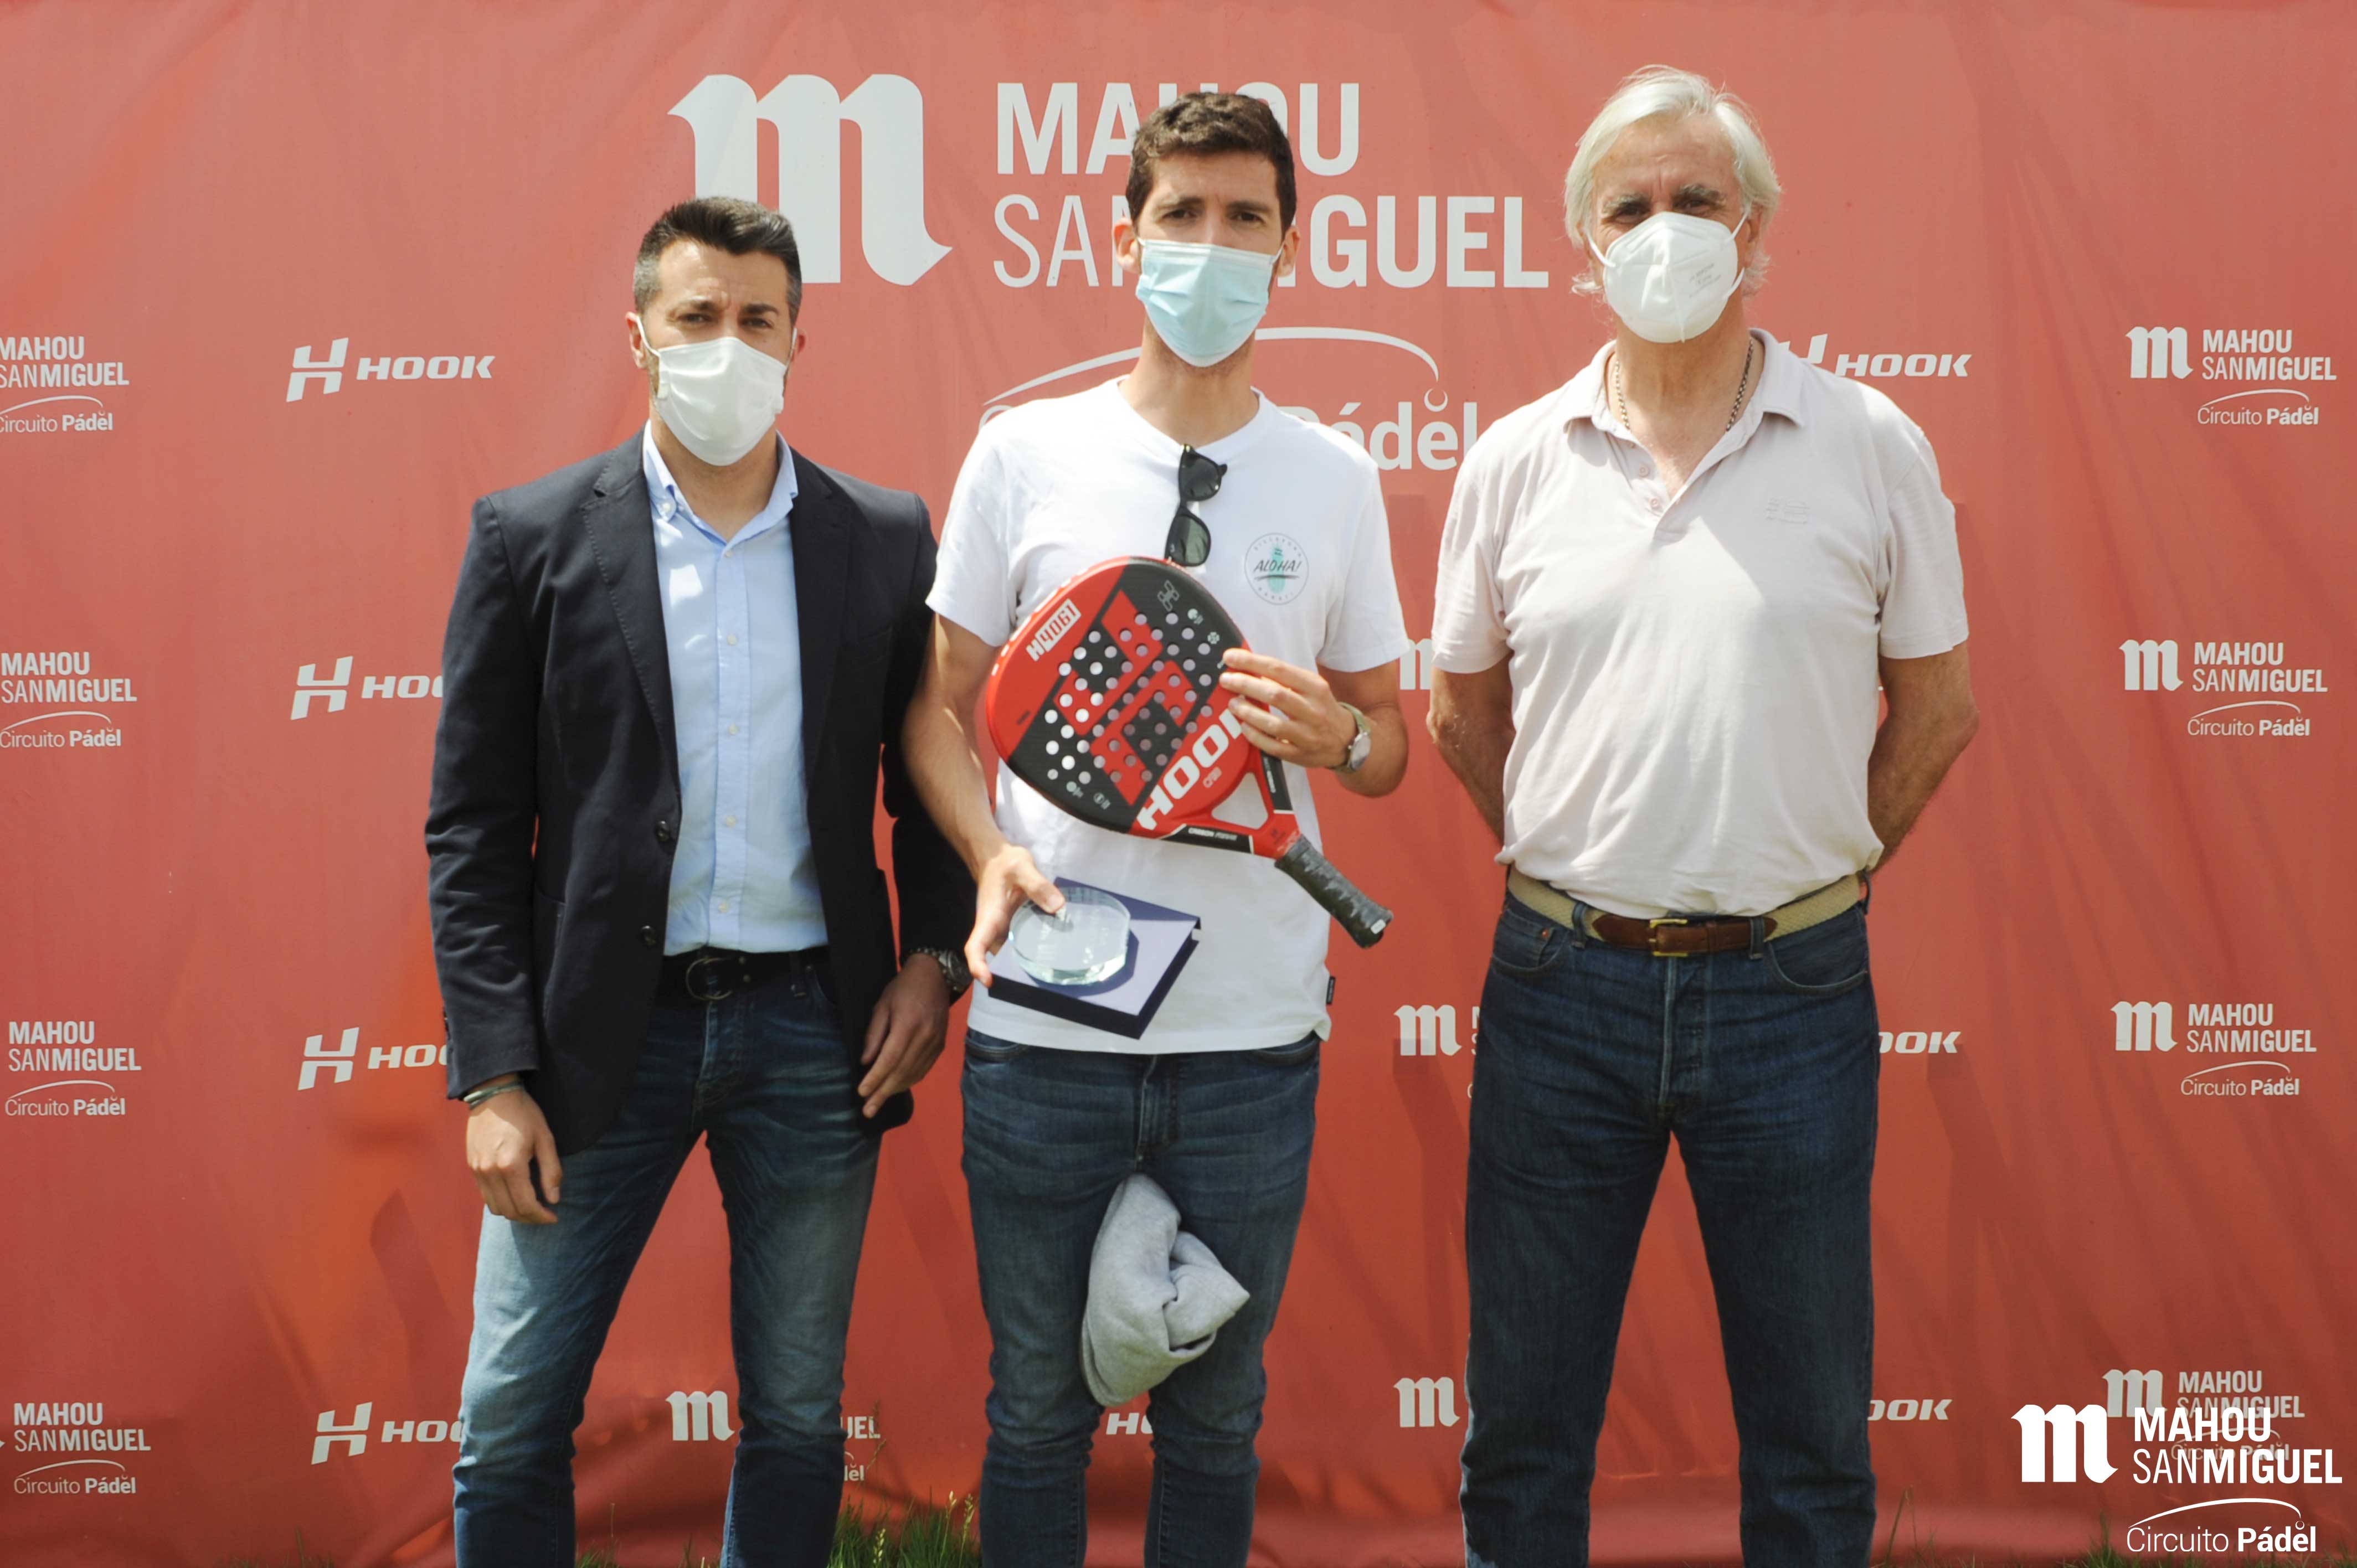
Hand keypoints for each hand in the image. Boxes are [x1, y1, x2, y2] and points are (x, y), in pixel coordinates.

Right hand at [466, 1077, 560, 1223]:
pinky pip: (485, 1195)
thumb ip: (551, 1171)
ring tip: (531, 1207)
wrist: (493, 1094)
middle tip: (544, 1215)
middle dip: (529, 1218)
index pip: (525, 1205)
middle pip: (509, 1211)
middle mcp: (490, 1172)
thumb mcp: (545, 1138)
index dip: (541, 1217)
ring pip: (495, 1207)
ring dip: (514, 1213)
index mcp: (510, 1165)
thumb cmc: (524, 1113)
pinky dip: (500, 1201)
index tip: (554, 1217)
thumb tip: (554, 1199)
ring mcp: (477, 1170)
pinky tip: (514, 1194)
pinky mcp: (471, 1167)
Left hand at [857, 958, 950, 1117]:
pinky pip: (924, 1069)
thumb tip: (866, 1062)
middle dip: (883, 1093)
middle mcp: (925, 1037)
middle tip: (867, 1110)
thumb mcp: (882, 1005)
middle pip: (902, 1071)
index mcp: (908, 1024)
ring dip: (895, 1090)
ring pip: (914, 1074)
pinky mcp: (941, 1046)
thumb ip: (874, 1034)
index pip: (890, 1059)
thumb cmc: (903, 988)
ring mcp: (936, 1043)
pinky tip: (897, 1088)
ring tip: (878, 1103)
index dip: (876, 1078)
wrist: (935, 976)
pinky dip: (909, 1081)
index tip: (861, 1092)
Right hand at [965, 843, 1062, 988]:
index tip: (988, 980)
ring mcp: (1007, 932)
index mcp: (990, 918)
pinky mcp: (1019, 929)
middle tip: (1037, 987)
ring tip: (1053, 978)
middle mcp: (996, 930)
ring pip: (1013, 955)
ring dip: (1027, 967)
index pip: (976, 946)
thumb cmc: (1005, 863)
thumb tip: (1058, 907)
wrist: (999, 860)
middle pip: (996, 959)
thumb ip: (1038, 885)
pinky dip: (1038, 953)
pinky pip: (1026, 945)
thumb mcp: (1021, 866)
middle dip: (1011, 976)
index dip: (978, 966)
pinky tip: (1061, 956)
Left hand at [1218, 649, 1354, 768]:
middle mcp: (1313, 710)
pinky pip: (1272, 746)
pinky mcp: (1300, 754)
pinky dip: (1255, 736)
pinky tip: (1243, 726)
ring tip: (1233, 704)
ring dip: (1248, 712)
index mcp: (1315, 687)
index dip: (1251, 662)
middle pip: (1275, 694)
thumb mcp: (1312, 687)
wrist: (1347, 740)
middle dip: (1245, 685)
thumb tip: (1249, 668)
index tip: (1230, 657)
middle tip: (1226, 680)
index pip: (1279, 669)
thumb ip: (1285, 679)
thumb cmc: (1322, 708)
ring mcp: (1307, 734)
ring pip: (1273, 723)